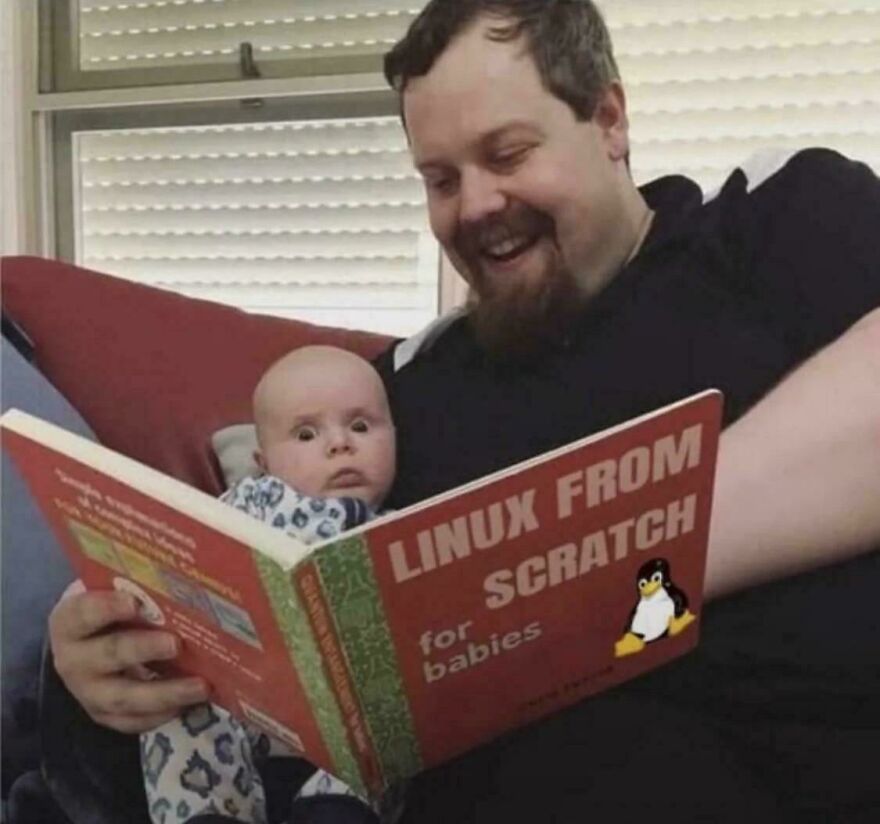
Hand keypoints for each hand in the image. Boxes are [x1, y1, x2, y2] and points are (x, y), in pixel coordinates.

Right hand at [48, 585, 209, 732]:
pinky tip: (190, 704)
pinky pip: (131, 722)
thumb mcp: (114, 592)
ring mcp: (87, 692)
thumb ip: (136, 586)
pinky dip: (161, 715)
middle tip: (176, 643)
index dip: (107, 608)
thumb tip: (183, 574)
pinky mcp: (103, 716)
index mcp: (70, 621)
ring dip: (164, 693)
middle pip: (107, 656)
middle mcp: (72, 659)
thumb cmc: (112, 608)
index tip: (135, 602)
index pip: (84, 613)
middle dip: (143, 650)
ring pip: (123, 698)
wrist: (90, 641)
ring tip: (200, 686)